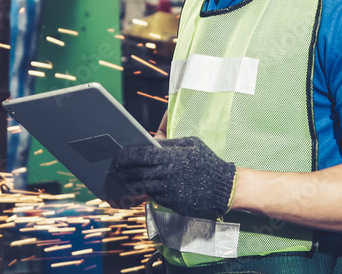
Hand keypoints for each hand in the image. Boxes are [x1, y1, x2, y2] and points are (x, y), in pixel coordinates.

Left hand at [113, 136, 235, 218]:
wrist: (223, 187)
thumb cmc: (207, 161)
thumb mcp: (191, 144)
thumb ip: (169, 142)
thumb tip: (151, 139)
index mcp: (171, 156)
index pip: (140, 154)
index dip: (126, 156)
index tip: (118, 156)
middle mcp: (167, 174)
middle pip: (136, 172)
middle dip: (124, 170)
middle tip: (118, 169)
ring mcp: (169, 190)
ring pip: (143, 186)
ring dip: (133, 182)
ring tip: (128, 178)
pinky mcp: (172, 202)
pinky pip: (155, 195)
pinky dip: (149, 191)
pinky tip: (147, 186)